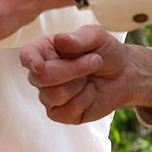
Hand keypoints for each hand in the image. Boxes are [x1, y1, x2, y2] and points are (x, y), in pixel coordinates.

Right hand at [20, 24, 151, 123]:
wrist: (124, 74)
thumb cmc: (106, 51)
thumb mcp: (96, 37)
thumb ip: (77, 39)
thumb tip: (59, 39)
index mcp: (43, 50)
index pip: (27, 55)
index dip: (31, 61)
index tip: (39, 65)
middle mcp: (40, 73)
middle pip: (43, 77)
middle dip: (74, 70)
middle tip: (95, 60)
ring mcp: (48, 95)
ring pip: (56, 94)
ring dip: (81, 85)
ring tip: (89, 77)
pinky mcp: (60, 113)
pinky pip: (67, 111)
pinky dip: (85, 100)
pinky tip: (89, 92)